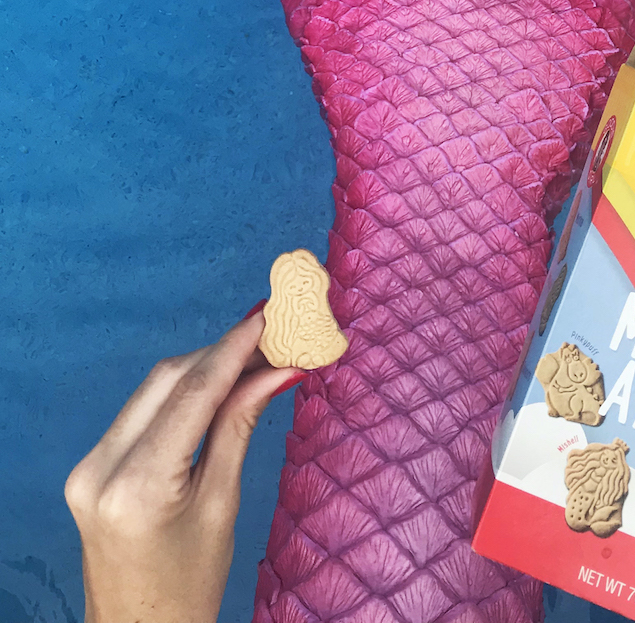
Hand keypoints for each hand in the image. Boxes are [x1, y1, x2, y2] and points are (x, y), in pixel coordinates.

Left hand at [64, 308, 302, 622]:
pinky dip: (182, 392)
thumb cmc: (189, 588)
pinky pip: (142, 412)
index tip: (271, 316)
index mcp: (136, 485)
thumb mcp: (222, 507)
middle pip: (169, 380)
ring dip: (204, 367)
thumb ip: (239, 427)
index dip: (235, 348)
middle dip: (223, 351)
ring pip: (154, 390)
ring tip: (256, 354)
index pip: (192, 394)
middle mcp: (100, 468)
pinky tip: (220, 382)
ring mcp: (88, 466)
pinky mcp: (91, 468)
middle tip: (274, 333)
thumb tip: (276, 369)